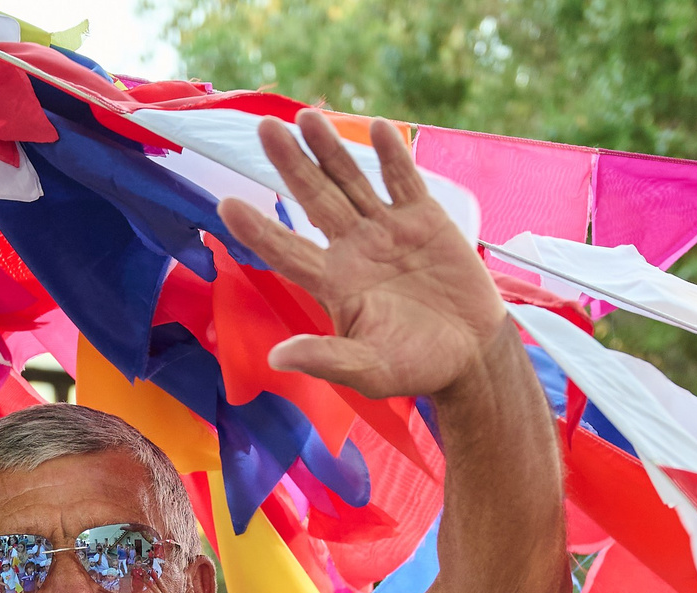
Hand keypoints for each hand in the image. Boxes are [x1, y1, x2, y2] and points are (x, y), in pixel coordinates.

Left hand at [215, 110, 505, 399]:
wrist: (470, 353)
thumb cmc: (415, 366)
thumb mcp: (369, 370)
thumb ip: (326, 360)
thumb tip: (277, 358)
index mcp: (333, 282)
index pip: (286, 250)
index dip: (257, 229)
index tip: (226, 205)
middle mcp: (353, 248)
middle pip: (314, 198)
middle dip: (292, 165)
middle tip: (265, 128)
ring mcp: (386, 228)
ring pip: (351, 180)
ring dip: (330, 149)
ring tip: (308, 117)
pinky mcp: (423, 218)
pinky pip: (402, 180)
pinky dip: (392, 155)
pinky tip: (377, 129)